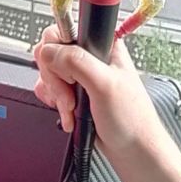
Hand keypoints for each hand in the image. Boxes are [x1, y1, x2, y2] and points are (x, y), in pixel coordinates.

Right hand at [33, 24, 180, 181]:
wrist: (132, 151)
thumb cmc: (132, 119)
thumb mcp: (105, 85)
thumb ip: (77, 62)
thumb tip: (49, 51)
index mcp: (103, 44)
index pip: (64, 30)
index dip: (57, 50)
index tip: (63, 69)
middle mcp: (91, 56)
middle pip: (51, 52)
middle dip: (55, 78)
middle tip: (70, 94)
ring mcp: (81, 75)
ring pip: (49, 72)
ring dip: (56, 94)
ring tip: (73, 108)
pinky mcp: (74, 91)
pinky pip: (50, 89)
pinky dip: (55, 103)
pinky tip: (70, 115)